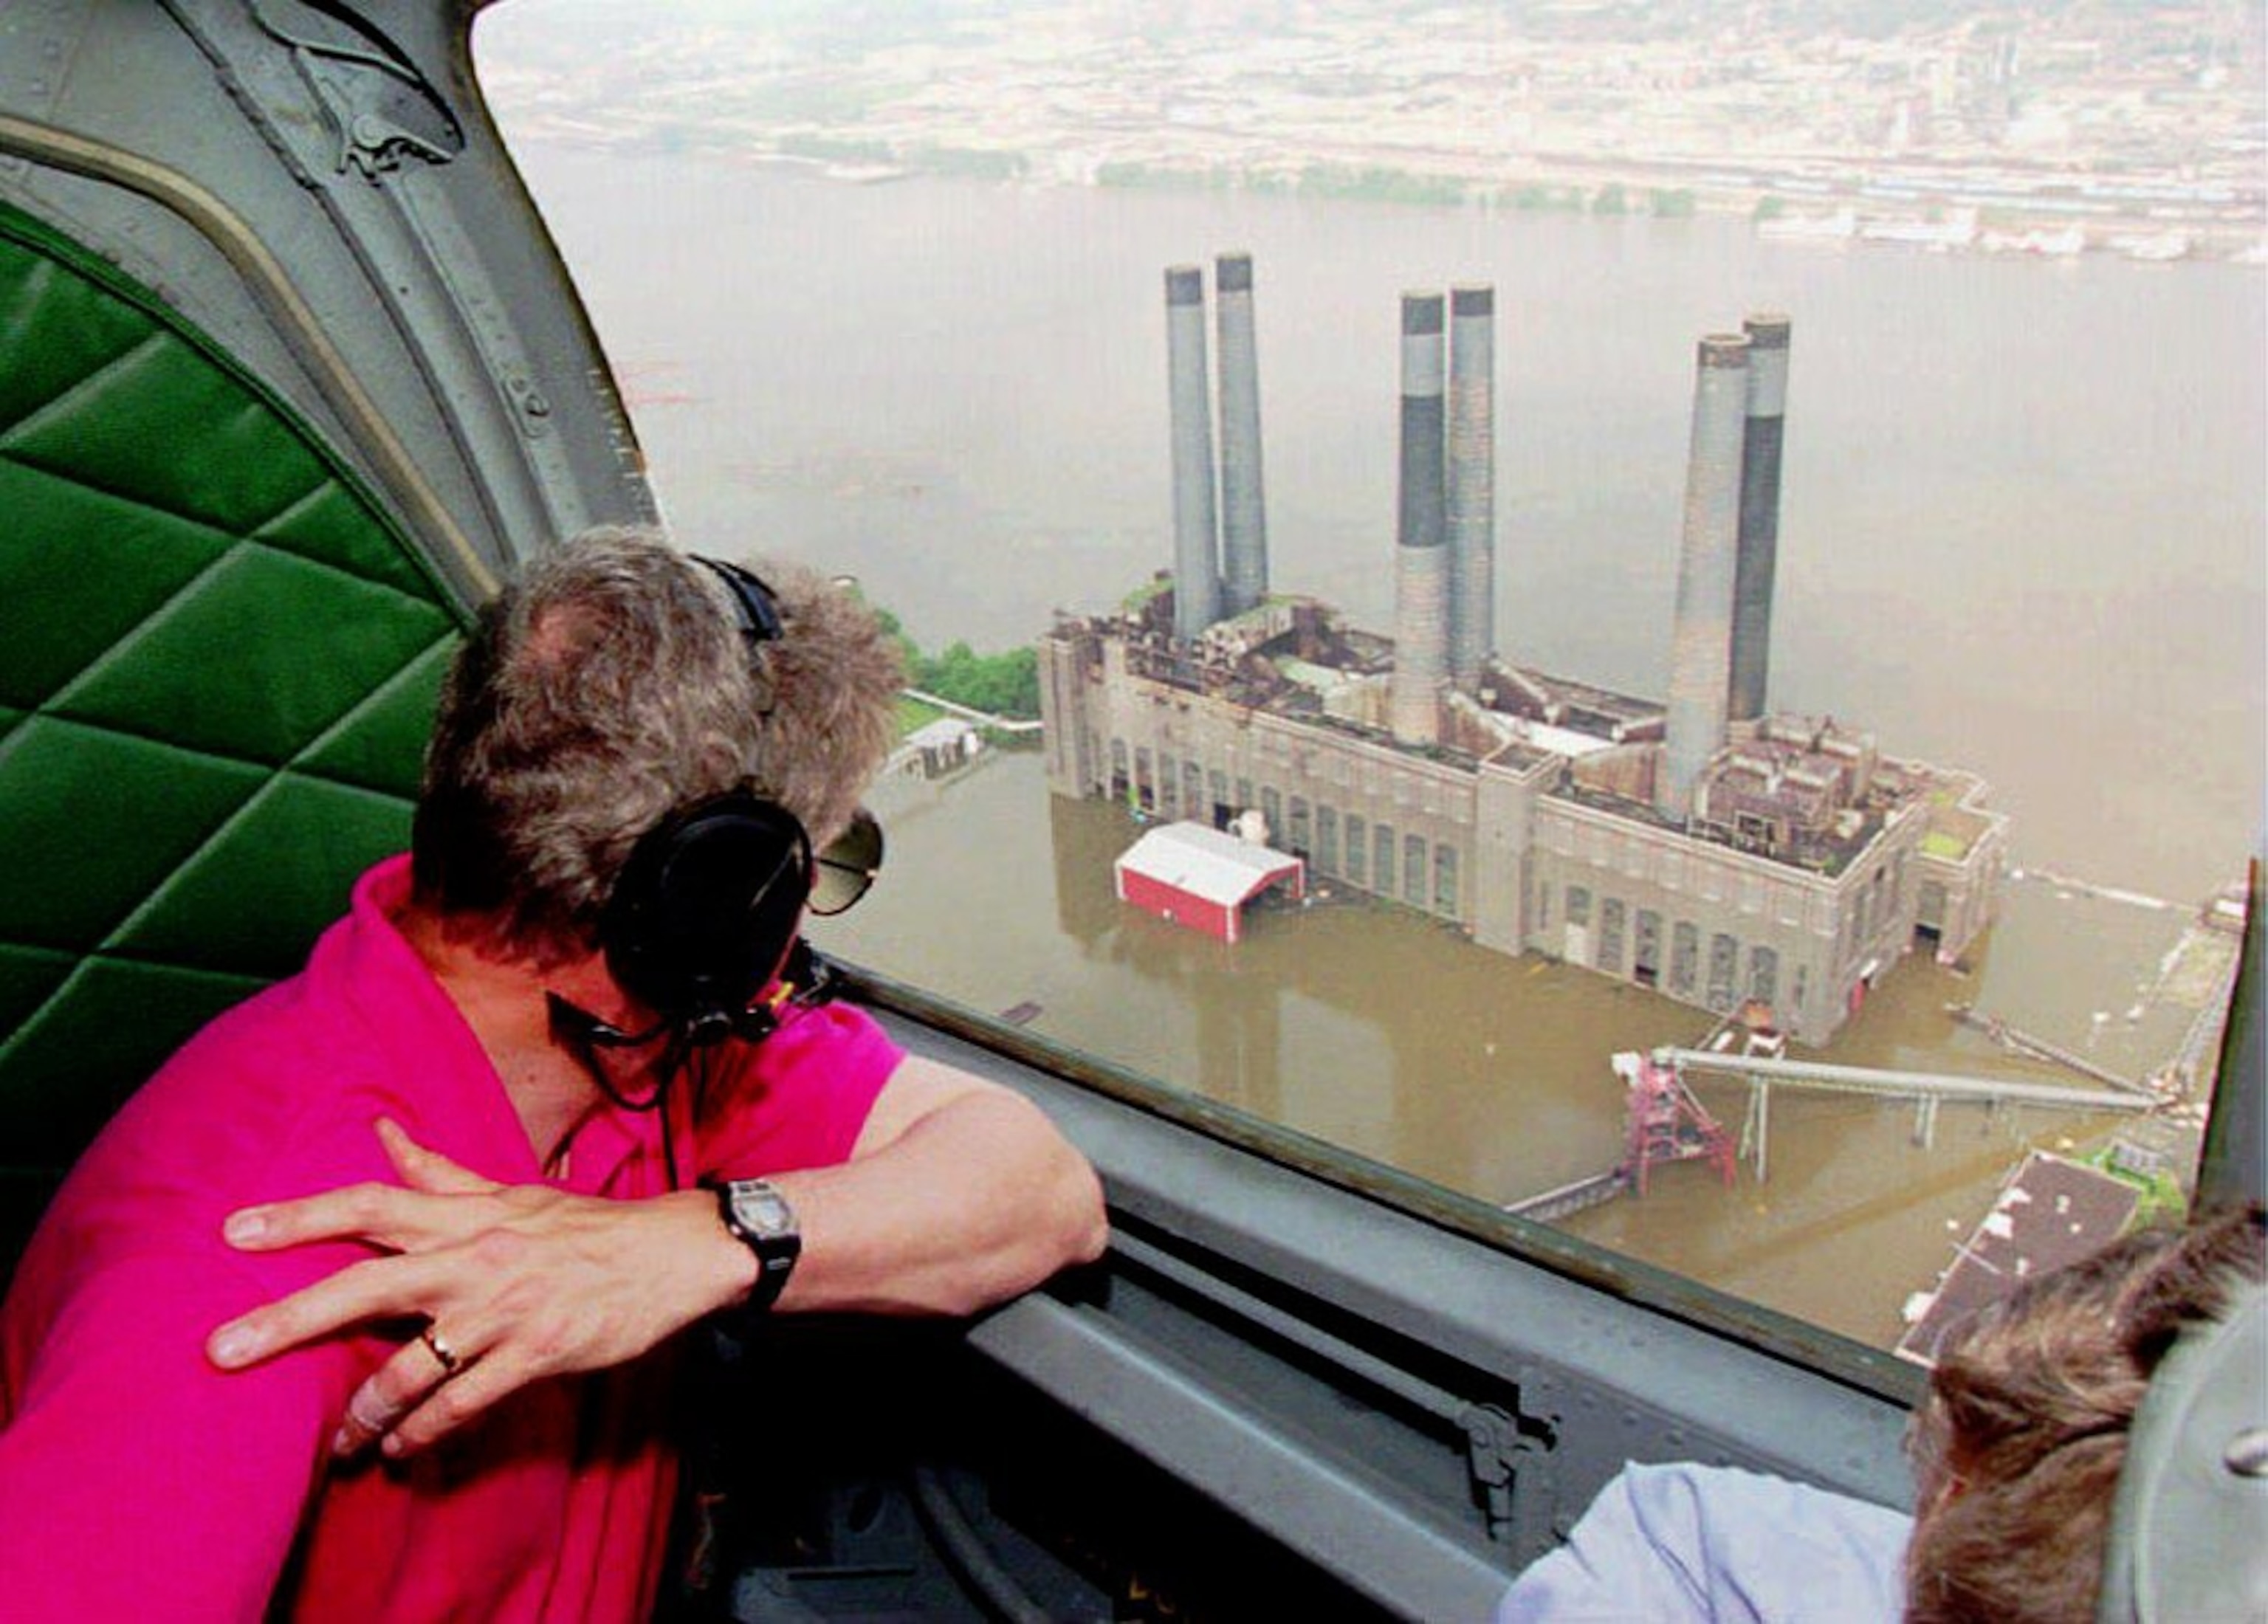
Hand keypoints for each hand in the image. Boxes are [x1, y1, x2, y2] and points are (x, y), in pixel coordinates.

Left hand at [205, 1120, 749, 1458]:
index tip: (235, 1230)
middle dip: (287, 1318)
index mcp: (464, 1217)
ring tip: (340, 1442)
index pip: (370, 1204)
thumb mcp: (510, 1193)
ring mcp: (502, 1311)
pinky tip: (402, 1447)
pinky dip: (425, 1429)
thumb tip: (383, 1131)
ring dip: (363, 1410)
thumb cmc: (583, 1227)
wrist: (670, 1255)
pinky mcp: (535, 1354)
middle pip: (363, 1285)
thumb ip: (440, 1173)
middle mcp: (472, 1259)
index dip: (301, 1216)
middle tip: (221, 1350)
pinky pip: (463, 1401)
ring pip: (409, 1365)